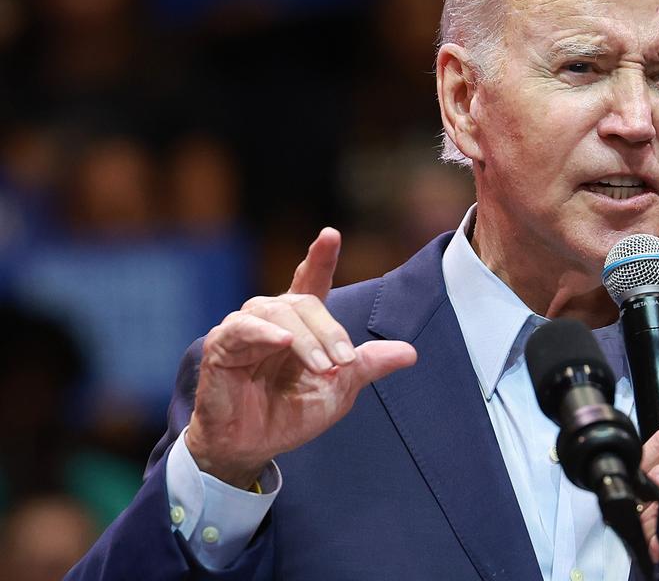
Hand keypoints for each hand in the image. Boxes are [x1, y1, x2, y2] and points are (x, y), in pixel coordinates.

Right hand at [186, 228, 416, 488]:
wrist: (252, 447)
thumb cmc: (290, 413)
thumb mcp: (338, 389)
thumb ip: (368, 366)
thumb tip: (411, 353)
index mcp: (299, 324)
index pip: (311, 281)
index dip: (320, 258)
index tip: (330, 235)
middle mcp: (271, 319)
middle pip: (305, 303)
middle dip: (331, 330)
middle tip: (344, 362)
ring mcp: (244, 329)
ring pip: (279, 311)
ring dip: (307, 339)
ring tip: (324, 367)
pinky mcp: (222, 346)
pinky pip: (243, 329)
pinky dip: (266, 333)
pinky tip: (283, 342)